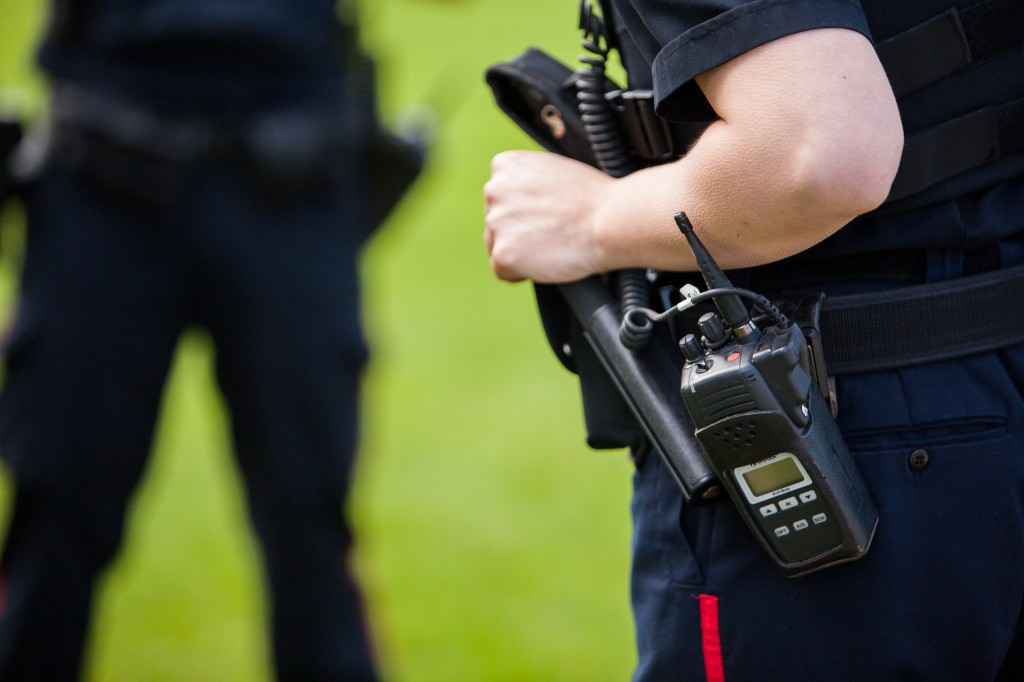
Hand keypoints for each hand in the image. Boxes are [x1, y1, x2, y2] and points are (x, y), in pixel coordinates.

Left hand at [483, 150, 611, 282]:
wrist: (611, 220)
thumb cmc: (594, 198)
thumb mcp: (554, 171)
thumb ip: (529, 182)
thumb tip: (522, 200)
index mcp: (505, 166)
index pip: (500, 196)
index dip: (522, 210)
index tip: (544, 215)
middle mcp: (494, 190)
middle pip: (495, 221)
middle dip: (518, 231)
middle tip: (552, 233)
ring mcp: (496, 223)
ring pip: (496, 246)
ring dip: (519, 251)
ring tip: (551, 245)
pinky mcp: (503, 253)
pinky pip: (502, 271)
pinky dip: (521, 272)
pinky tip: (545, 260)